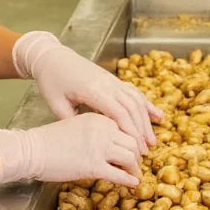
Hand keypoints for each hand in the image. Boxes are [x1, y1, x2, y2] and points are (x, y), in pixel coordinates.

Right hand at [0, 113, 141, 187]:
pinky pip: (119, 174)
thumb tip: (110, 142)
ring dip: (135, 167)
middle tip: (138, 163)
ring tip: (136, 174)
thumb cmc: (50, 140)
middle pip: (132, 141)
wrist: (31, 150)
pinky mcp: (93, 166)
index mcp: (98, 118)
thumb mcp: (76, 125)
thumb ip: (95, 130)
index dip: (132, 139)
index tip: (134, 148)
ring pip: (130, 157)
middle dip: (137, 154)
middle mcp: (102, 130)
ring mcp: (99, 147)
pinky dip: (129, 179)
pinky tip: (133, 183)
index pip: (125, 127)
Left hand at [12, 32, 163, 155]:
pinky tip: (157, 115)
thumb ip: (72, 121)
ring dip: (146, 120)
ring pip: (136, 100)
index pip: (118, 112)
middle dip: (141, 130)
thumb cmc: (52, 81)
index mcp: (93, 90)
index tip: (136, 149)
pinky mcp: (113, 79)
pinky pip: (134, 92)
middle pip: (131, 107)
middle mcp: (107, 83)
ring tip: (152, 139)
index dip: (130, 131)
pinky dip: (146, 104)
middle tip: (146, 151)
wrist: (53, 58)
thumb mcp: (56, 104)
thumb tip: (88, 138)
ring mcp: (112, 80)